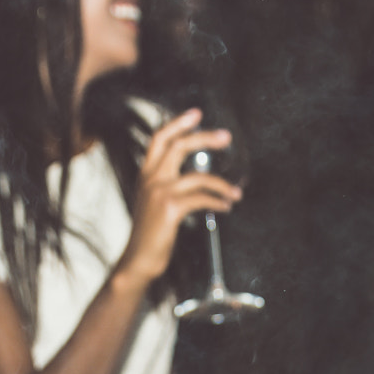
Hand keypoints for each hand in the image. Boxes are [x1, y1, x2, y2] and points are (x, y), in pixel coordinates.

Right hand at [117, 109, 241, 285]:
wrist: (138, 259)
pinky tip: (226, 206)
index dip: (178, 123)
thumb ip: (166, 185)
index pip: (160, 139)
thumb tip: (197, 177)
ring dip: (222, 184)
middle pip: (179, 146)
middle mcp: (151, 179)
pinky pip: (202, 198)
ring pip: (199, 176)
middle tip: (226, 136)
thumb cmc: (150, 234)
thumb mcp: (152, 202)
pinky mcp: (170, 208)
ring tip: (235, 193)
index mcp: (146, 174)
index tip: (197, 114)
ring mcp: (159, 192)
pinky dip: (218, 201)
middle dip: (205, 138)